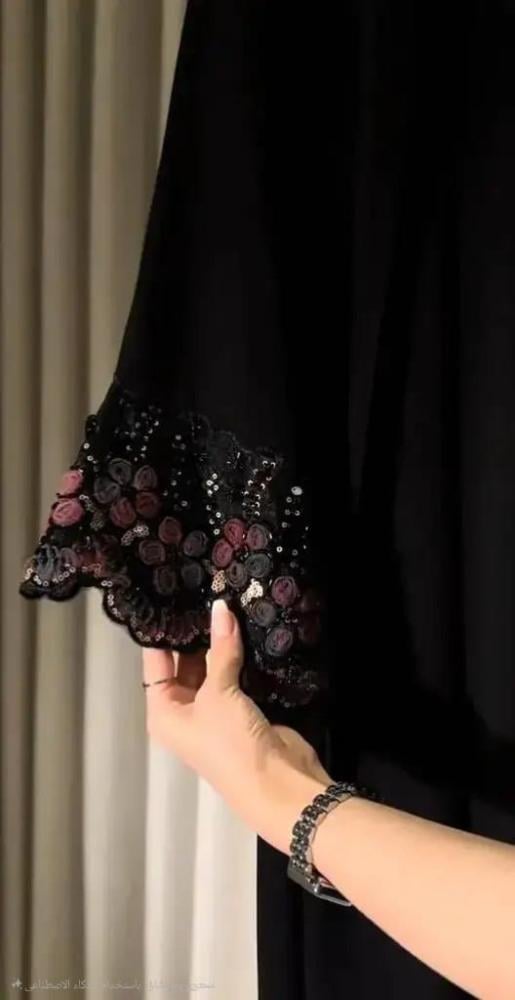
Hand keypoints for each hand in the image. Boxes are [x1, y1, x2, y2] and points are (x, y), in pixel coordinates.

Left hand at [143, 600, 331, 851]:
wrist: (277, 784)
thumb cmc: (230, 743)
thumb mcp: (219, 694)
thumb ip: (220, 649)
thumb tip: (222, 607)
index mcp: (164, 713)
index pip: (156, 663)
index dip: (164, 632)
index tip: (172, 596)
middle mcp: (185, 712)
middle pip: (184, 664)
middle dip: (196, 634)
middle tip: (205, 593)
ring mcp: (215, 712)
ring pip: (213, 669)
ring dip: (221, 644)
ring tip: (226, 602)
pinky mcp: (243, 711)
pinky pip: (236, 676)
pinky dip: (241, 657)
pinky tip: (246, 626)